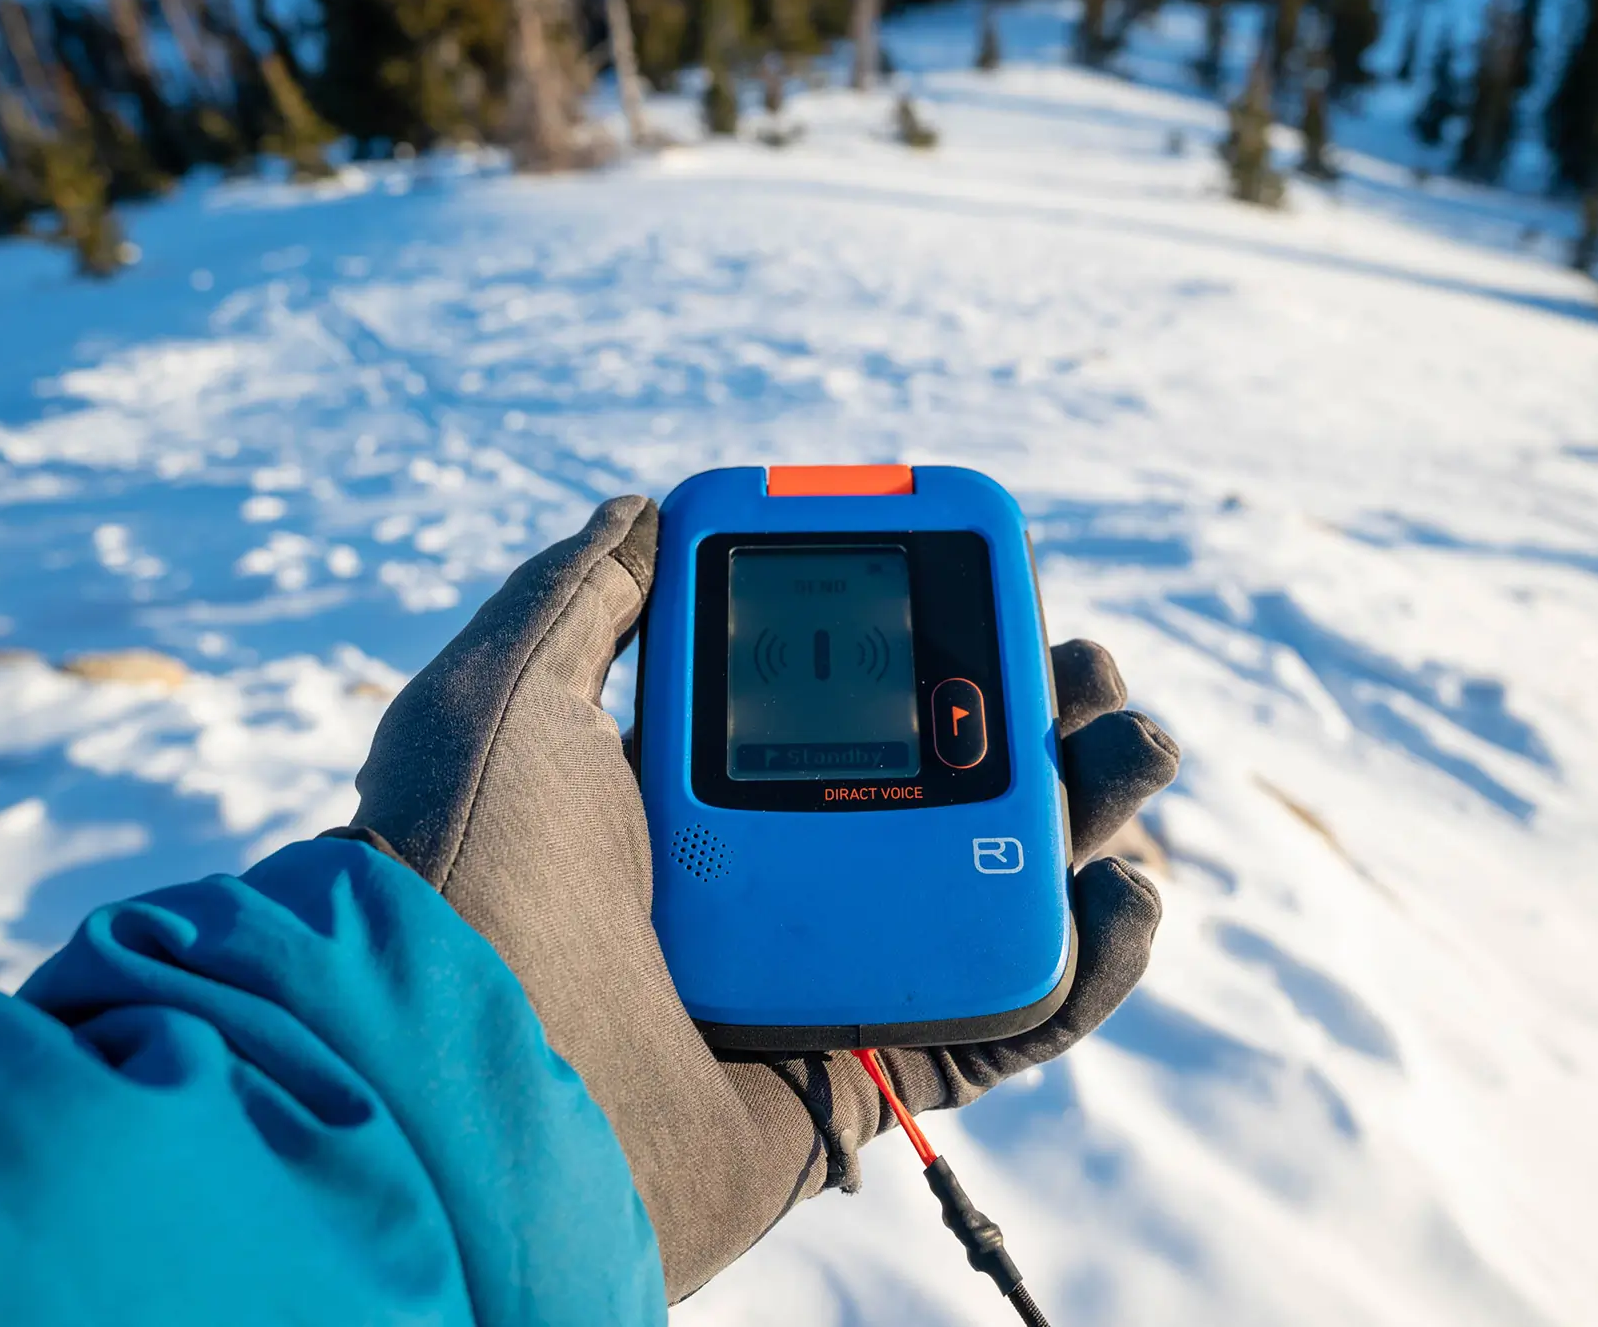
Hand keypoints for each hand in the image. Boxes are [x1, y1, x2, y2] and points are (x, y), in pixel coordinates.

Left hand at [347, 496, 1178, 1299]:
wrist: (462, 1086)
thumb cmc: (470, 878)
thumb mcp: (502, 698)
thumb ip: (577, 597)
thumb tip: (639, 511)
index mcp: (694, 792)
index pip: (845, 698)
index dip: (932, 641)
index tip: (987, 591)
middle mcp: (771, 877)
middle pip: (945, 783)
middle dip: (1038, 716)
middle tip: (1087, 673)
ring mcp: (828, 974)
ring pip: (996, 887)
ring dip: (1091, 815)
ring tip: (1136, 752)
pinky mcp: (876, 1071)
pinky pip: (1014, 1017)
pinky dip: (1092, 963)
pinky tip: (1127, 893)